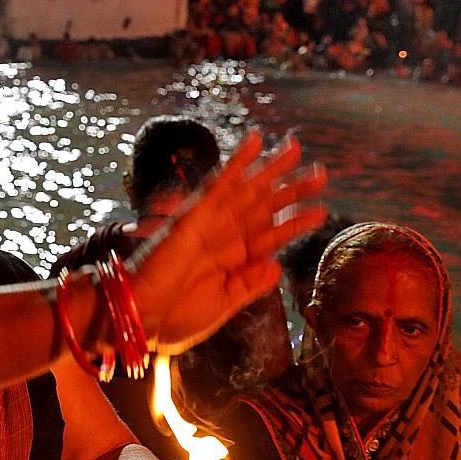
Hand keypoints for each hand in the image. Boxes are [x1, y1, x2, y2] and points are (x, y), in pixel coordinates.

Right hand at [130, 132, 326, 352]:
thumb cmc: (173, 318)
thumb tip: (276, 266)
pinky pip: (219, 182)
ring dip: (271, 169)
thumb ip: (250, 285)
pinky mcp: (196, 214)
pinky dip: (237, 162)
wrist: (140, 318)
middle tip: (319, 173)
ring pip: (247, 189)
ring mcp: (210, 223)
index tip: (319, 211)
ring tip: (296, 149)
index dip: (295, 222)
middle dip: (290, 189)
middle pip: (263, 207)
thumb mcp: (223, 304)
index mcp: (230, 261)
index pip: (269, 236)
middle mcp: (223, 238)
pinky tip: (254, 141)